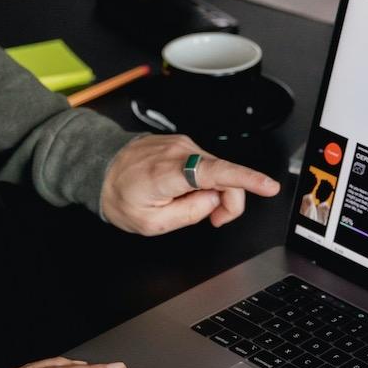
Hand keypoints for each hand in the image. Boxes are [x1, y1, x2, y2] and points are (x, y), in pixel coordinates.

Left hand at [100, 134, 280, 235]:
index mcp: (168, 172)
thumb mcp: (151, 223)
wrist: (100, 166)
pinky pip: (207, 165)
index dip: (245, 180)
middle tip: (215, 221)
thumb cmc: (120, 195)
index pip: (215, 173)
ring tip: (192, 205)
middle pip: (225, 176)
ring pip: (218, 171)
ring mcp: (182, 144)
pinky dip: (206, 182)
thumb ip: (188, 215)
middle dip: (229, 202)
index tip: (267, 186)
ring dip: (215, 192)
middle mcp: (179, 152)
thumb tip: (214, 202)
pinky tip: (188, 191)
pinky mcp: (184, 144)